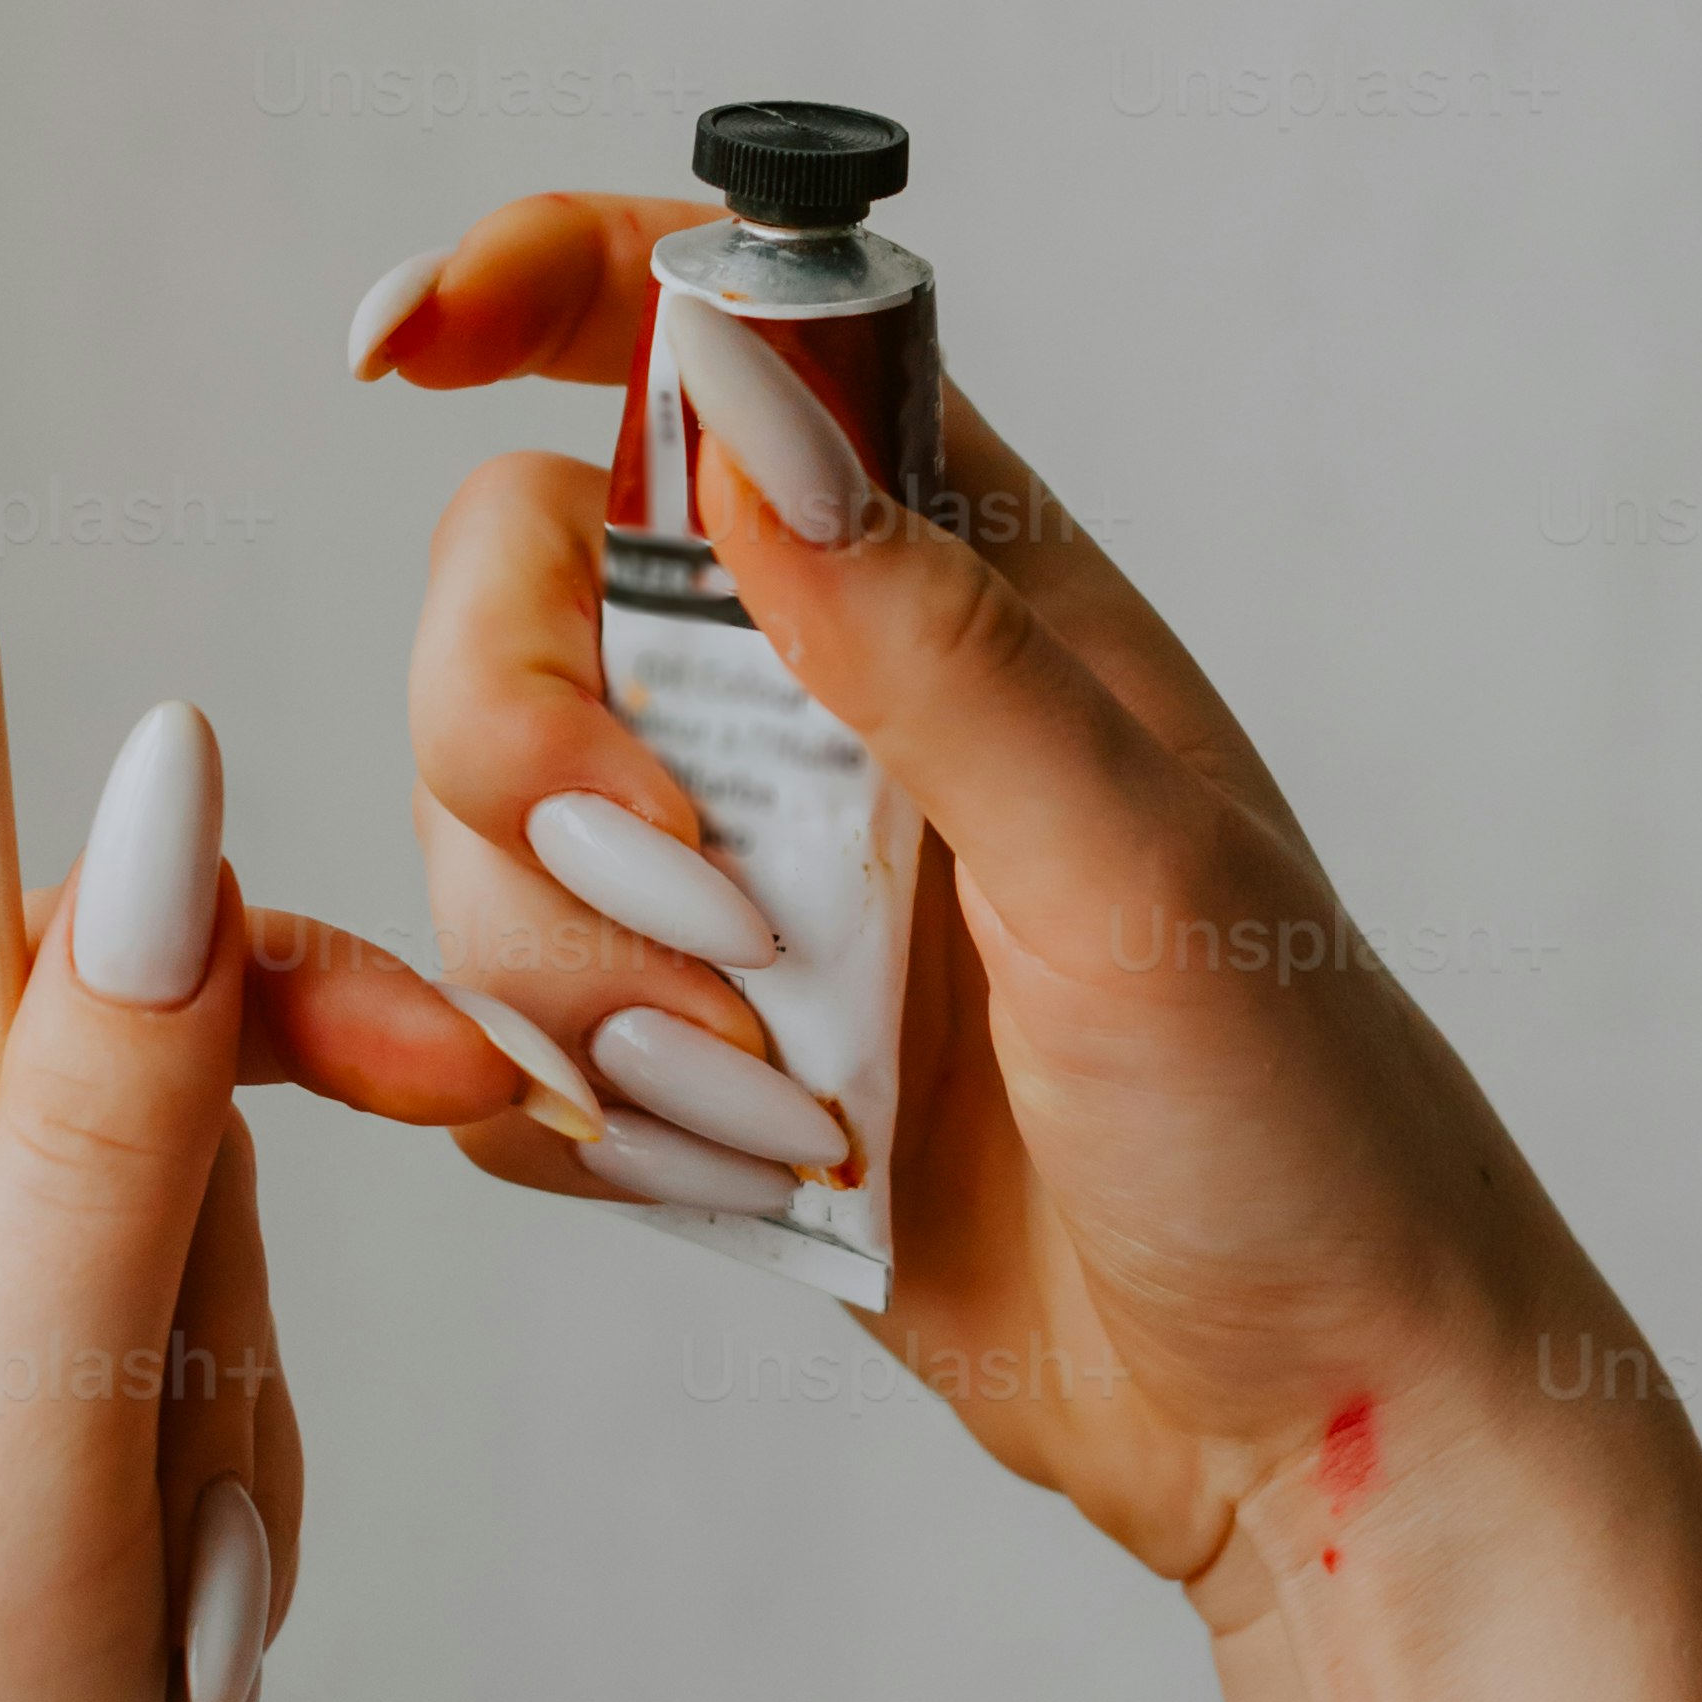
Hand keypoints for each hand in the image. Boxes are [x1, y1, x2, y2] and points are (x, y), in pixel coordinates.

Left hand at [0, 701, 519, 1701]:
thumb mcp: (27, 1444)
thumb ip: (116, 1122)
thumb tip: (165, 787)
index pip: (56, 966)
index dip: (270, 1002)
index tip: (469, 1077)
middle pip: (158, 1154)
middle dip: (215, 1366)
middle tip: (155, 1560)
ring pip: (204, 1311)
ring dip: (218, 1496)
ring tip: (128, 1675)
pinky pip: (195, 1445)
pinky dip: (207, 1576)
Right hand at [361, 201, 1701, 1621]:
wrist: (1307, 1414)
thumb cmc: (1297, 1118)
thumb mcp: (1129, 864)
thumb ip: (926, 639)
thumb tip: (738, 410)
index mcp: (953, 572)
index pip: (702, 334)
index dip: (528, 287)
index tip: (393, 344)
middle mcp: (827, 697)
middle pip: (510, 595)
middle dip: (529, 754)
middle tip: (700, 916)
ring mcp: (749, 876)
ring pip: (481, 835)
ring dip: (582, 982)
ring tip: (793, 1106)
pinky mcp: (696, 1058)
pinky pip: (502, 1034)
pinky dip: (579, 1113)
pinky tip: (751, 1176)